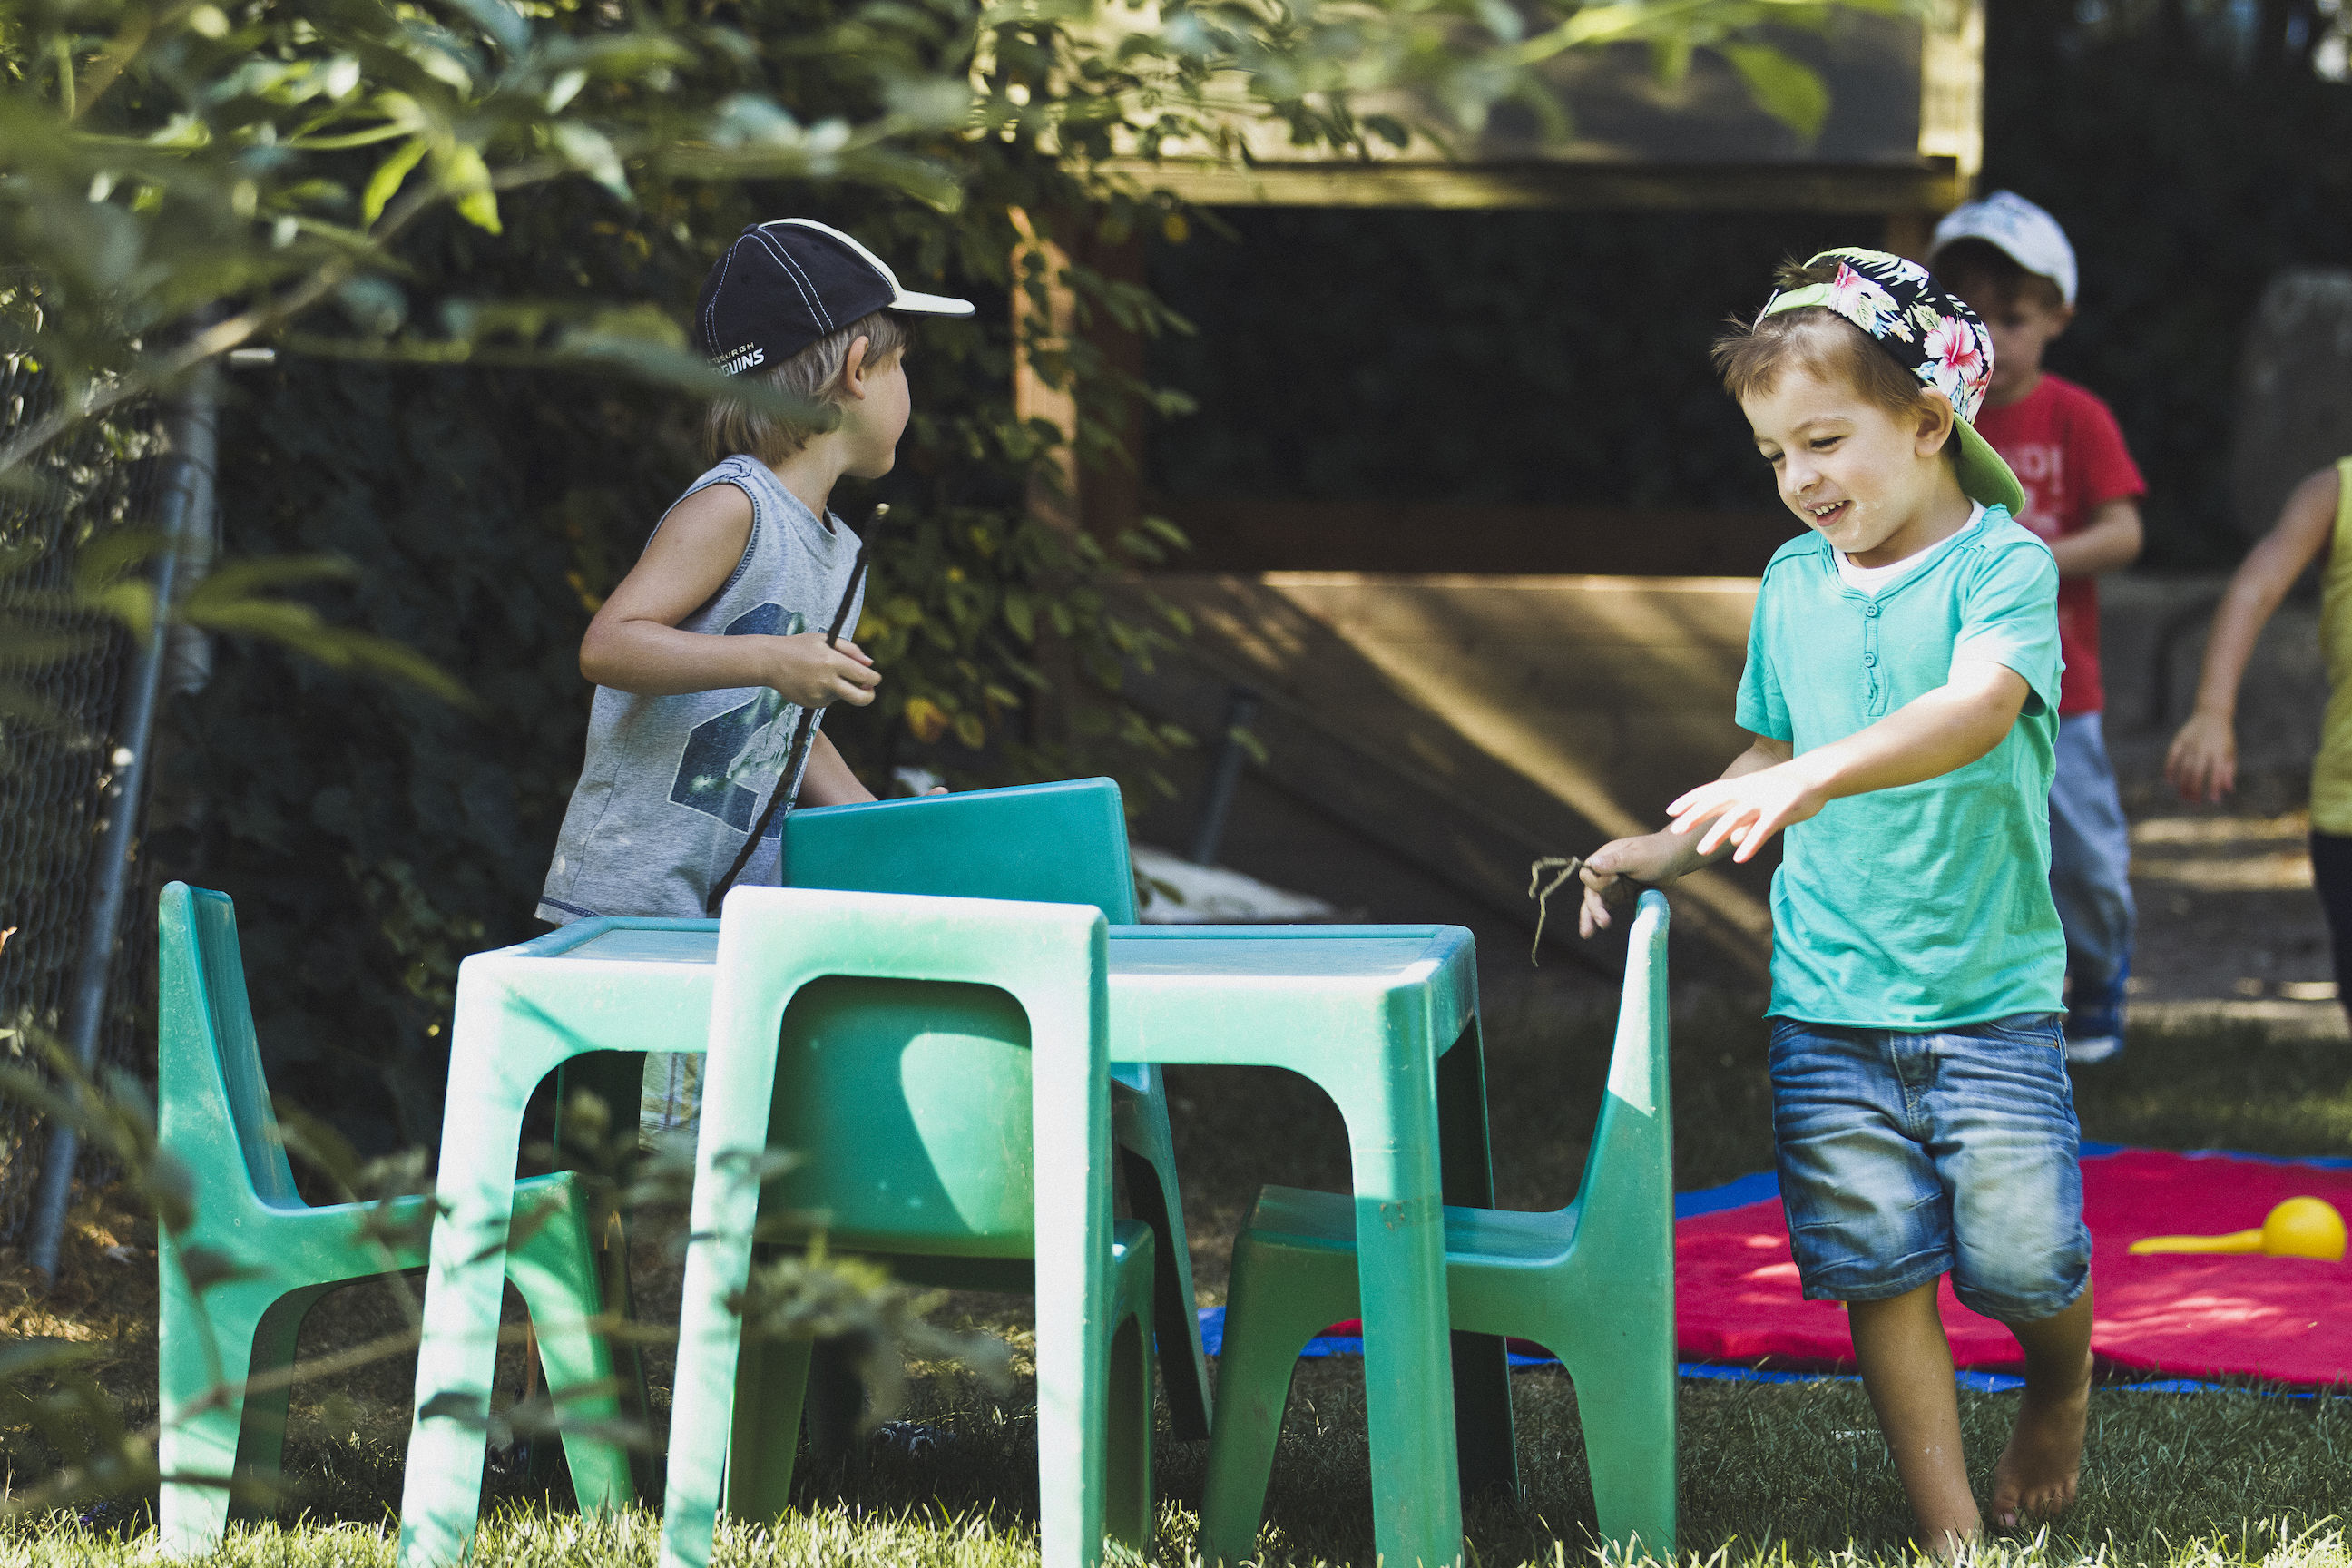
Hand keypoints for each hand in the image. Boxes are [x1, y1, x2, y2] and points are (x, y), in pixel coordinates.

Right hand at [767, 634, 879, 707]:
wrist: (769, 661)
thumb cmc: (799, 646)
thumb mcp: (825, 640)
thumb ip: (851, 650)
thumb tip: (870, 664)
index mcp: (833, 662)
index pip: (865, 676)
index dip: (874, 678)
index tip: (874, 678)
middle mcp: (827, 681)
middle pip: (861, 699)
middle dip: (869, 696)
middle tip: (867, 690)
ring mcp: (818, 695)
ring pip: (841, 697)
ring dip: (840, 688)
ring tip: (819, 674)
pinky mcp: (810, 705)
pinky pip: (827, 701)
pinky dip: (825, 693)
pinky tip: (810, 681)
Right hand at [1577, 833, 1683, 937]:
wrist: (1675, 859)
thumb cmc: (1657, 853)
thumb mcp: (1637, 857)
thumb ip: (1615, 861)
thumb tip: (1592, 863)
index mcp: (1605, 857)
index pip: (1588, 873)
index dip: (1597, 882)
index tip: (1614, 882)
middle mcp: (1604, 871)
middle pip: (1590, 890)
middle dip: (1594, 907)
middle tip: (1604, 922)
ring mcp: (1611, 884)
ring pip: (1594, 901)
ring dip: (1590, 916)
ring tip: (1587, 934)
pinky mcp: (1618, 894)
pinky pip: (1605, 907)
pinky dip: (1599, 917)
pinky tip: (1594, 930)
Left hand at [1665, 757, 1825, 862]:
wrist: (1819, 773)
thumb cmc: (1788, 789)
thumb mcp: (1763, 804)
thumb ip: (1746, 822)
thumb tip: (1733, 841)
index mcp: (1743, 787)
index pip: (1710, 791)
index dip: (1690, 800)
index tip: (1669, 811)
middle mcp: (1749, 791)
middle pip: (1717, 802)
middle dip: (1695, 816)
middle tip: (1675, 830)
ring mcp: (1765, 800)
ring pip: (1736, 817)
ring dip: (1718, 833)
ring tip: (1701, 850)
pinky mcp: (1782, 810)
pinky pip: (1763, 829)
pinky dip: (1751, 843)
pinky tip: (1740, 858)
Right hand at [2165, 709, 2235, 803]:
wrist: (2212, 714)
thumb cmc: (2224, 737)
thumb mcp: (2230, 752)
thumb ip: (2229, 771)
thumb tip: (2227, 790)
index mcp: (2219, 751)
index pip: (2216, 773)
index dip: (2214, 787)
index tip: (2212, 800)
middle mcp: (2204, 748)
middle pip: (2197, 772)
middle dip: (2194, 789)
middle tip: (2193, 802)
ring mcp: (2190, 743)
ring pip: (2184, 767)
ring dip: (2182, 783)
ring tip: (2183, 796)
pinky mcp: (2180, 740)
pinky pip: (2172, 756)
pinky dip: (2169, 769)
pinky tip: (2169, 781)